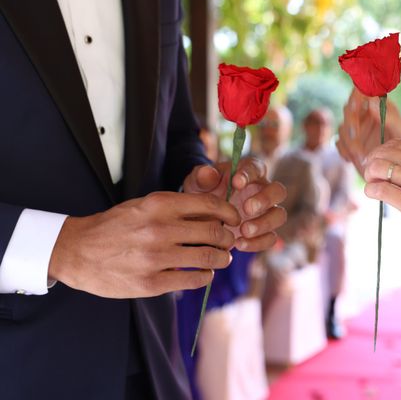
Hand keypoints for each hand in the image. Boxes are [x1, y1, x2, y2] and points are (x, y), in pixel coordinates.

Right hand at [48, 192, 240, 298]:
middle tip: (229, 242)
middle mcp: (159, 229)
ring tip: (221, 259)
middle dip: (228, 238)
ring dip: (221, 259)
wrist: (78, 251)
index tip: (235, 219)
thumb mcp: (144, 206)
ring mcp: (156, 257)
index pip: (209, 205)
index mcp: (159, 205)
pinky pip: (194, 279)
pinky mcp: (151, 283)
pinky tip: (204, 273)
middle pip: (214, 233)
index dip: (230, 212)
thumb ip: (177, 208)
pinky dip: (206, 276)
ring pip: (208, 258)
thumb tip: (216, 215)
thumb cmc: (117, 226)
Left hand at [182, 159, 286, 252]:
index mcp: (249, 172)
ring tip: (243, 231)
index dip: (249, 174)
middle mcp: (263, 190)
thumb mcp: (197, 183)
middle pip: (278, 191)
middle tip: (246, 209)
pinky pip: (271, 238)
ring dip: (264, 224)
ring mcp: (266, 212)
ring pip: (279, 215)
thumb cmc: (204, 193)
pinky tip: (239, 244)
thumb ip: (201, 177)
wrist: (202, 217)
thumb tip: (207, 172)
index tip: (236, 182)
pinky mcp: (264, 232)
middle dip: (265, 200)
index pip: (257, 168)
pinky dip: (258, 242)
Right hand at [336, 89, 400, 175]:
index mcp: (379, 106)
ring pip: (343, 128)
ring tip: (362, 156)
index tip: (355, 106)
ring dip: (349, 142)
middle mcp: (365, 115)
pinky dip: (345, 152)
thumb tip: (372, 101)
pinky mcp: (350, 143)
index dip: (356, 97)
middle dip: (351, 124)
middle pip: (348, 110)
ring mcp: (356, 129)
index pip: (362, 93)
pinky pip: (340, 144)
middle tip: (357, 137)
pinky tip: (357, 159)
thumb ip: (391, 117)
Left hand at [363, 139, 400, 255]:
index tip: (380, 167)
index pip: (393, 144)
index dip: (381, 155)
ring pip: (376, 168)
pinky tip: (376, 196)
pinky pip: (379, 189)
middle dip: (371, 165)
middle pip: (381, 153)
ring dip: (369, 177)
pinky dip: (371, 191)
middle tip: (373, 177)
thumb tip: (395, 167)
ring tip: (375, 187)